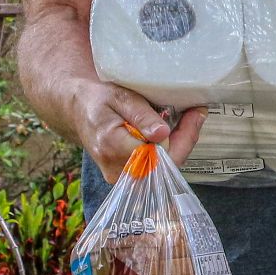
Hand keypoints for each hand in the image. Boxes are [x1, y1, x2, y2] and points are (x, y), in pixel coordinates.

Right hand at [71, 81, 204, 181]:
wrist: (78, 110)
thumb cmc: (98, 100)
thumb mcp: (119, 97)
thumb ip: (140, 116)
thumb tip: (162, 134)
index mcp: (112, 147)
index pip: (159, 153)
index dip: (183, 135)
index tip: (196, 112)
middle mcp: (116, 169)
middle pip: (165, 165)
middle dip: (185, 138)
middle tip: (197, 112)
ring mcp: (121, 177)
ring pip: (163, 167)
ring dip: (178, 143)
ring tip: (188, 117)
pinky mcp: (126, 177)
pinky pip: (155, 167)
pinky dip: (167, 149)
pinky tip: (173, 130)